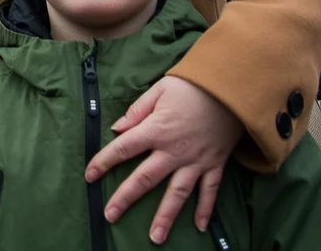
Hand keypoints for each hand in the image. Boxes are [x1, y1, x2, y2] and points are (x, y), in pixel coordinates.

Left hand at [86, 77, 242, 243]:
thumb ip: (137, 110)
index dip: (104, 162)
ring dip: (165, 216)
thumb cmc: (193, 85)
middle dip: (126, 198)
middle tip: (110, 215)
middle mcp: (173, 150)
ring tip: (155, 237)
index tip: (89, 176)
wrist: (231, 88)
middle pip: (145, 178)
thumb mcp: (160, 90)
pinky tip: (199, 226)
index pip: (123, 149)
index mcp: (156, 130)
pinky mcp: (215, 164)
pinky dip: (205, 209)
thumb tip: (117, 128)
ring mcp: (195, 161)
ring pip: (177, 193)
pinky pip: (210, 191)